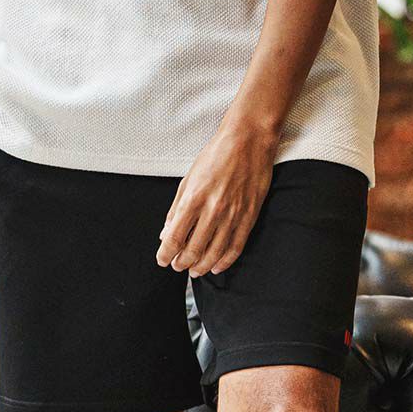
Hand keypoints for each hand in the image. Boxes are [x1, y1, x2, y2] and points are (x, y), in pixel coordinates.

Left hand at [156, 115, 279, 275]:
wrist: (248, 141)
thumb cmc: (216, 156)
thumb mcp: (188, 178)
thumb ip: (176, 208)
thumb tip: (165, 233)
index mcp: (194, 198)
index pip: (174, 237)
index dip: (166, 254)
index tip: (162, 259)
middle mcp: (213, 209)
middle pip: (193, 250)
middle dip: (182, 263)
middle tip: (177, 265)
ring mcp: (233, 215)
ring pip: (214, 253)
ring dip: (201, 266)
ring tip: (194, 270)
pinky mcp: (249, 216)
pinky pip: (236, 247)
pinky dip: (224, 261)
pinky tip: (217, 266)